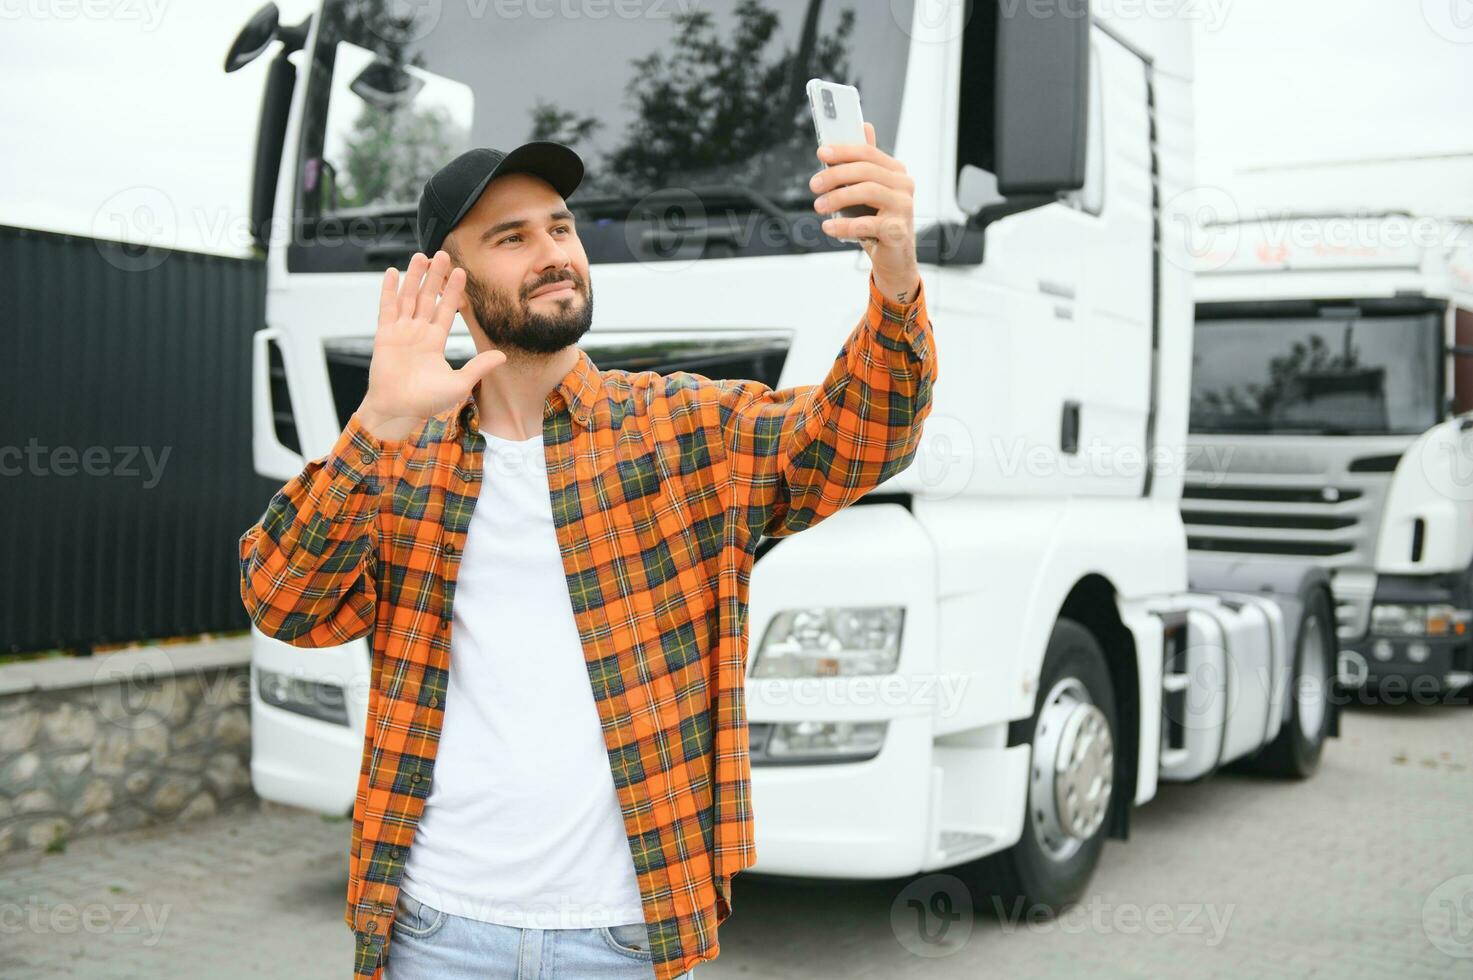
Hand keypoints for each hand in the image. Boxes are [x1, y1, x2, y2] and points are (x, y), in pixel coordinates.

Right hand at [355, 250, 506, 441]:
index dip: (453, 292)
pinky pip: (387, 308)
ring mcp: (401, 332)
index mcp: (435, 341)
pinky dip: (389, 290)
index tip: (462, 272)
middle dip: (435, 277)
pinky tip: (393, 272)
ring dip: (414, 277)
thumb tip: (503, 356)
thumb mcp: (459, 384)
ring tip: (421, 256)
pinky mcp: (385, 335)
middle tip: (443, 254)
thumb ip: (478, 367)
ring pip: (409, 298)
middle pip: (428, 298)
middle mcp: (418, 333)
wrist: (398, 411)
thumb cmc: (426, 402)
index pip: (447, 310)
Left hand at [810, 121, 920, 303]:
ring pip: (868, 191)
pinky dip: (844, 225)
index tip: (821, 153)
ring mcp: (904, 207)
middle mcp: (904, 185)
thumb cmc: (878, 220)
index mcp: (896, 171)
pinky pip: (867, 223)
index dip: (843, 151)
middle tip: (814, 184)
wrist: (894, 257)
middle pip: (866, 171)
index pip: (868, 153)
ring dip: (838, 198)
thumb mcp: (869, 190)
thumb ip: (865, 162)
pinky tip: (828, 227)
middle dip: (835, 175)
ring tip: (818, 206)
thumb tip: (864, 126)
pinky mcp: (898, 231)